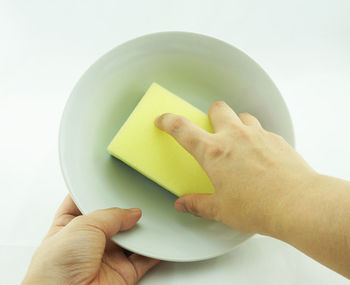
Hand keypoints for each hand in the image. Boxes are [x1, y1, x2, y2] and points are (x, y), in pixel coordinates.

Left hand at [23, 195, 158, 284]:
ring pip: (130, 239)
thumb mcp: (83, 226)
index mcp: (69, 226)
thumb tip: (131, 212)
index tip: (110, 182)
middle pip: (112, 221)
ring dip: (141, 230)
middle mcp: (88, 242)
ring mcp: (106, 258)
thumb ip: (110, 215)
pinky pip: (143, 259)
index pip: (83, 204)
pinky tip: (158, 241)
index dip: (95, 193)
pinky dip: (154, 251)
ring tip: (151, 217)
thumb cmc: (55, 270)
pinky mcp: (122, 274)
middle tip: (136, 200)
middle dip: (124, 211)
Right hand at [155, 101, 317, 234]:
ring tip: (238, 141)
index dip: (169, 121)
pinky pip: (262, 130)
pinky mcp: (276, 139)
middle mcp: (234, 137)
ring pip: (242, 115)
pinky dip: (256, 137)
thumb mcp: (221, 209)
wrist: (297, 204)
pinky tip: (260, 155)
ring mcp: (257, 135)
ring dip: (236, 123)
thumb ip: (198, 204)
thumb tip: (183, 204)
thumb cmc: (257, 207)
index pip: (183, 129)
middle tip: (212, 131)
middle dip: (211, 115)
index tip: (163, 120)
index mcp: (214, 152)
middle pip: (217, 109)